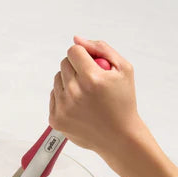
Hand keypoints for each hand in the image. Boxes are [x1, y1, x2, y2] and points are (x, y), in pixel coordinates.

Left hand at [49, 36, 144, 160]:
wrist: (119, 137)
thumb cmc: (123, 102)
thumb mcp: (124, 69)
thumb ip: (101, 49)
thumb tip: (77, 39)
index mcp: (92, 79)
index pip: (73, 51)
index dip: (83, 55)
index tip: (91, 64)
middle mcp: (74, 93)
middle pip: (64, 64)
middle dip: (76, 67)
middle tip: (91, 80)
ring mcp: (62, 108)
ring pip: (57, 79)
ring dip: (68, 82)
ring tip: (86, 95)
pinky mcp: (55, 119)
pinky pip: (53, 96)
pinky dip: (64, 97)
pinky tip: (79, 106)